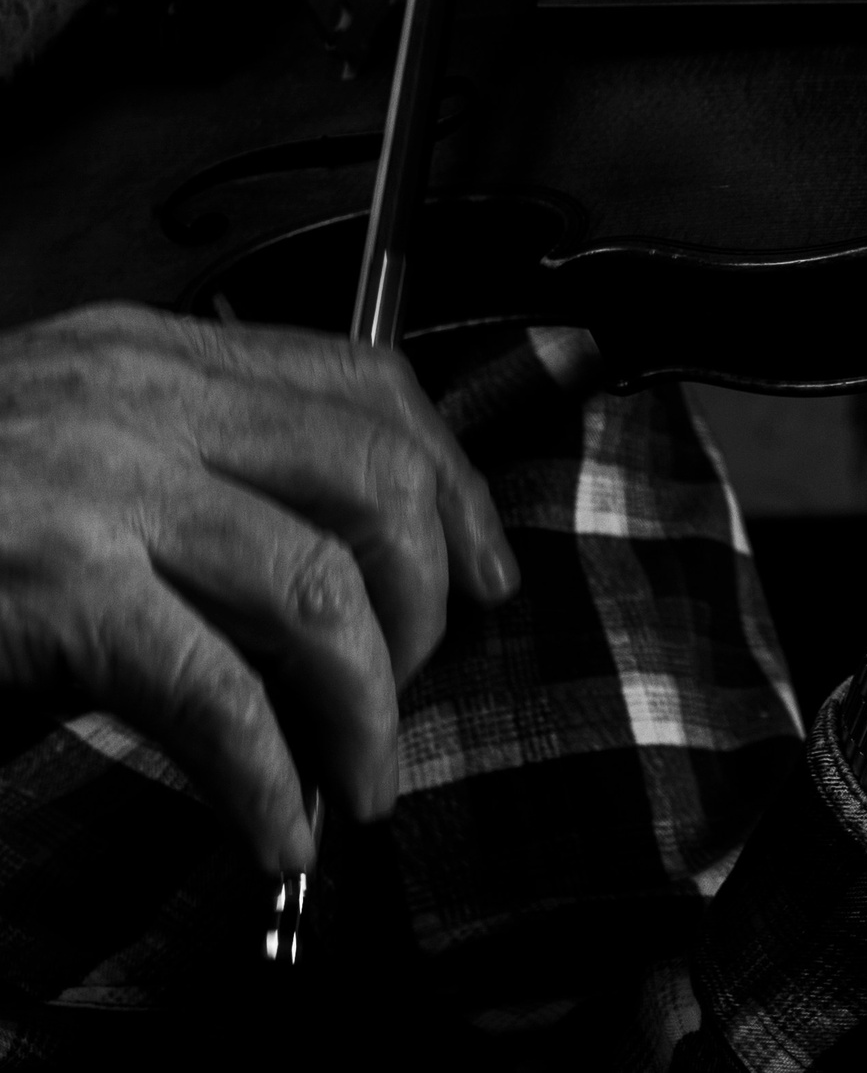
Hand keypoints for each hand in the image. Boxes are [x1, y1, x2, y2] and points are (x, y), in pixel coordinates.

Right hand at [0, 303, 516, 872]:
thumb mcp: (69, 441)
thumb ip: (193, 466)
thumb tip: (335, 567)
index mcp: (158, 355)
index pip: (371, 385)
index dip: (457, 486)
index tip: (488, 576)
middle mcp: (144, 398)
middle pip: (378, 483)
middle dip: (428, 605)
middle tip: (413, 691)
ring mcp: (101, 486)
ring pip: (321, 592)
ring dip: (367, 707)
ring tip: (358, 781)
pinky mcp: (58, 586)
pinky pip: (218, 694)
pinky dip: (269, 778)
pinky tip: (276, 832)